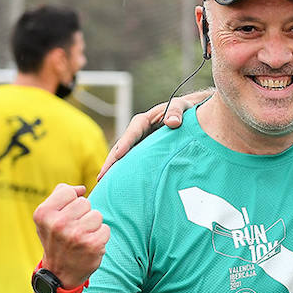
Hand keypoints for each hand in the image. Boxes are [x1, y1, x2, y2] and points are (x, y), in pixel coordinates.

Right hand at [32, 184, 108, 288]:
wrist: (60, 273)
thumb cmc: (55, 239)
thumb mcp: (47, 217)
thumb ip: (60, 195)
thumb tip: (81, 188)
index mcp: (44, 213)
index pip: (69, 192)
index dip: (71, 202)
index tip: (65, 216)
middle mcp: (58, 224)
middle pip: (85, 202)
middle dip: (82, 214)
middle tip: (73, 230)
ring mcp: (76, 235)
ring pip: (97, 215)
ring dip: (93, 225)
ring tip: (81, 237)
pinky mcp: (93, 245)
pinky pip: (106, 228)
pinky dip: (100, 236)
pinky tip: (89, 245)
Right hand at [99, 89, 213, 179]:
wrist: (190, 114)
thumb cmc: (185, 109)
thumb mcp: (181, 106)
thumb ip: (177, 112)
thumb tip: (172, 122)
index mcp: (144, 121)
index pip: (132, 133)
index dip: (125, 144)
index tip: (118, 156)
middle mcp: (138, 133)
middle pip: (122, 148)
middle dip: (111, 162)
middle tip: (101, 177)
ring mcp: (141, 143)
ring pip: (126, 157)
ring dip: (116, 170)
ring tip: (106, 185)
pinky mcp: (146, 152)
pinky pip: (135, 162)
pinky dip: (128, 172)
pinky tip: (123, 185)